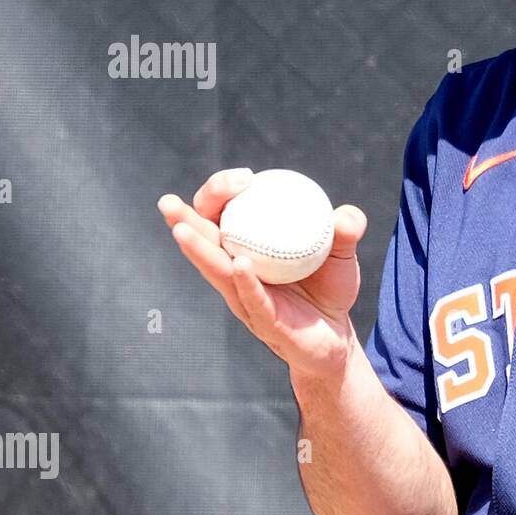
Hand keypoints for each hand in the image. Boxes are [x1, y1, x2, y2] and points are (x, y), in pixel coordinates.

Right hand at [157, 167, 367, 379]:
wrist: (336, 337)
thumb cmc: (328, 288)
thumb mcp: (341, 253)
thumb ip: (346, 230)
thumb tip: (346, 214)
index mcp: (246, 245)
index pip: (220, 212)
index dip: (220, 191)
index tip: (244, 178)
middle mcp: (235, 269)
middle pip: (204, 239)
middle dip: (183, 218)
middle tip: (169, 201)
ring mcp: (244, 296)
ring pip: (216, 270)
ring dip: (197, 249)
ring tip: (180, 229)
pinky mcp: (263, 320)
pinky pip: (252, 298)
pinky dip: (246, 281)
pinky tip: (240, 264)